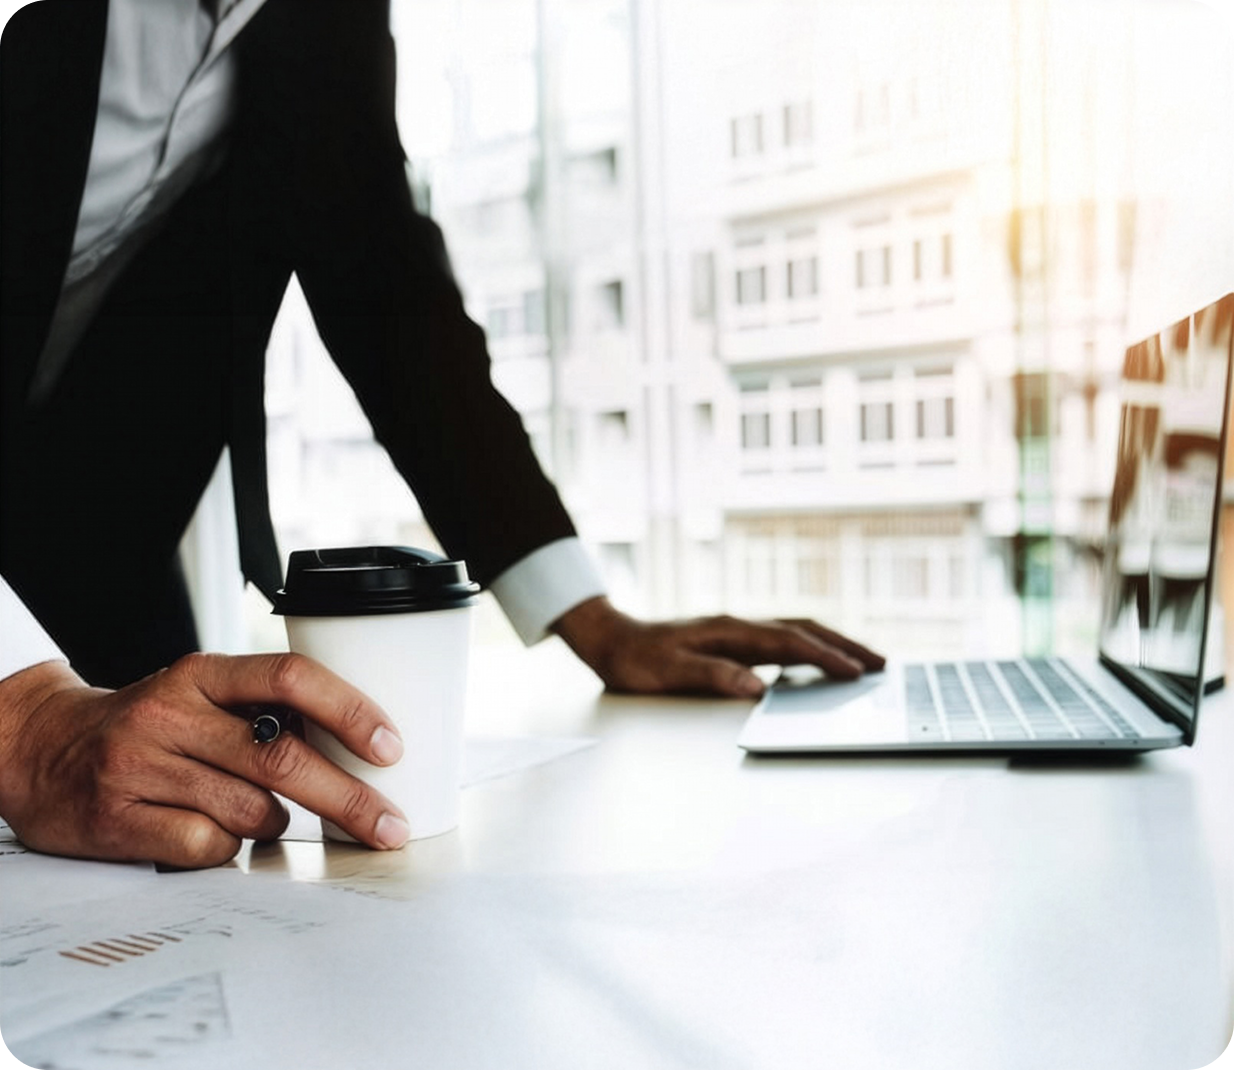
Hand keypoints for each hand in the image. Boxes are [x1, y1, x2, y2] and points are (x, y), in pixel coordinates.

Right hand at [0, 653, 411, 867]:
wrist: (42, 749)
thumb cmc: (149, 725)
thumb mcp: (202, 694)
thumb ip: (266, 710)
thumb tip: (360, 749)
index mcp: (202, 673)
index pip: (289, 676)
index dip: (348, 710)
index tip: (389, 746)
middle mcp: (172, 713)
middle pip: (282, 757)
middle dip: (349, 797)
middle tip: (388, 825)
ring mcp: (141, 766)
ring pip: (251, 810)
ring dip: (277, 822)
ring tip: (262, 813)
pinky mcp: (118, 819)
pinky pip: (208, 846)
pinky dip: (227, 847)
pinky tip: (212, 831)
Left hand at [552, 596, 884, 697]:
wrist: (610, 639)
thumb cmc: (636, 659)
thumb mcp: (669, 673)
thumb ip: (713, 677)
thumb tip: (757, 688)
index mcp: (730, 632)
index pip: (790, 643)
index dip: (826, 658)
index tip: (856, 673)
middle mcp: (739, 626)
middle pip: (804, 630)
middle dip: (844, 646)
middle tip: (881, 663)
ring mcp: (737, 631)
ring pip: (796, 632)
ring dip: (831, 644)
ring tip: (862, 661)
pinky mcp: (732, 640)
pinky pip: (782, 640)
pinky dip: (808, 648)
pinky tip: (816, 664)